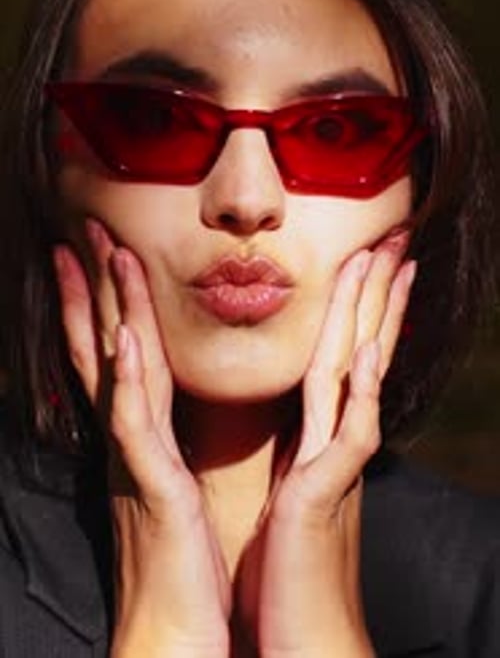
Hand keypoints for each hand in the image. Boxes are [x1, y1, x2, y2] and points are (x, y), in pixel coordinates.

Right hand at [54, 219, 230, 657]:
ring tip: (104, 255)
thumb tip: (164, 404)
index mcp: (138, 436)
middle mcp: (126, 438)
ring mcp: (132, 458)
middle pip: (103, 346)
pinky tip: (120, 336)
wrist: (173, 627)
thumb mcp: (170, 483)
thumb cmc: (179, 556)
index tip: (100, 254)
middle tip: (86, 231)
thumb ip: (161, 440)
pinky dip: (125, 377)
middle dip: (95, 286)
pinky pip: (133, 422)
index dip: (103, 301)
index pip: (115, 354)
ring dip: (108, 308)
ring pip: (116, 368)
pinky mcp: (150, 485)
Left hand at [236, 232, 415, 657]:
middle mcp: (337, 441)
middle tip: (393, 238)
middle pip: (360, 348)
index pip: (344, 354)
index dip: (356, 306)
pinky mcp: (325, 494)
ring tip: (387, 262)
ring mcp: (337, 464)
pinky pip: (348, 433)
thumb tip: (302, 425)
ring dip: (373, 316)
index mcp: (322, 438)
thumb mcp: (295, 494)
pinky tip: (366, 351)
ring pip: (358, 372)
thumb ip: (303, 454)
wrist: (308, 639)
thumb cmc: (292, 571)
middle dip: (376, 292)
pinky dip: (359, 391)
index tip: (366, 259)